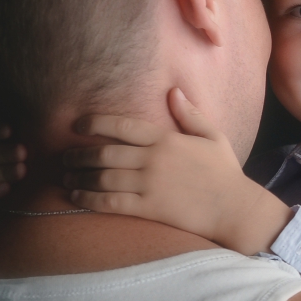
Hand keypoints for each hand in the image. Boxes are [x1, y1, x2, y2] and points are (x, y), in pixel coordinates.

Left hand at [62, 88, 294, 253]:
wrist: (235, 209)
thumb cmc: (225, 173)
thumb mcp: (213, 137)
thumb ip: (190, 114)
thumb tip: (173, 91)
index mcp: (166, 139)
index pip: (121, 126)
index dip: (94, 123)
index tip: (77, 125)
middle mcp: (153, 159)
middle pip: (104, 153)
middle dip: (78, 154)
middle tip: (65, 157)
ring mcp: (150, 185)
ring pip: (103, 178)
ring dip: (79, 176)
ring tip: (66, 176)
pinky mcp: (150, 208)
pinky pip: (111, 202)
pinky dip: (89, 198)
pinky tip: (77, 196)